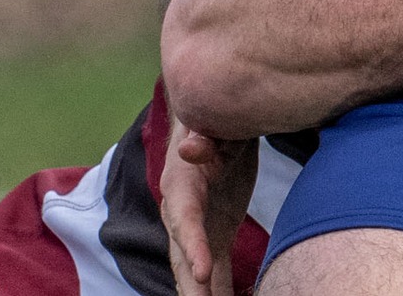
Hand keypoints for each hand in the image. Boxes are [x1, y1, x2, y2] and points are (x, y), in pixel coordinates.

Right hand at [161, 115, 256, 295]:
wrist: (214, 129)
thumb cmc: (214, 123)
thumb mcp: (213, 125)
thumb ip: (204, 138)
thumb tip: (190, 149)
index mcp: (181, 184)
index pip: (184, 219)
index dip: (192, 247)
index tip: (202, 274)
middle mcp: (181, 214)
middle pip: (182, 257)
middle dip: (191, 289)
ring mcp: (196, 232)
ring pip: (195, 272)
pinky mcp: (213, 240)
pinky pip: (215, 273)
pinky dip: (221, 293)